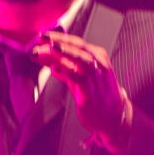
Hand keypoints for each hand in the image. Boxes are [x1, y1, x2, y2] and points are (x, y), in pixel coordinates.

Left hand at [32, 30, 131, 154]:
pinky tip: (53, 68)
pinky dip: (65, 70)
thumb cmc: (96, 97)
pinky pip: (77, 76)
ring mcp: (96, 76)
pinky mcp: (90, 91)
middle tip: (41, 37)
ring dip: (63, 52)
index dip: (59, 37)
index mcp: (97, 57)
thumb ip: (66, 70)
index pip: (76, 42)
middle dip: (59, 40)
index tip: (42, 35)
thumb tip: (48, 62)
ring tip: (48, 48)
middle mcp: (99, 63)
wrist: (112, 118)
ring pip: (80, 58)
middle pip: (78, 46)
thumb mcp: (80, 79)